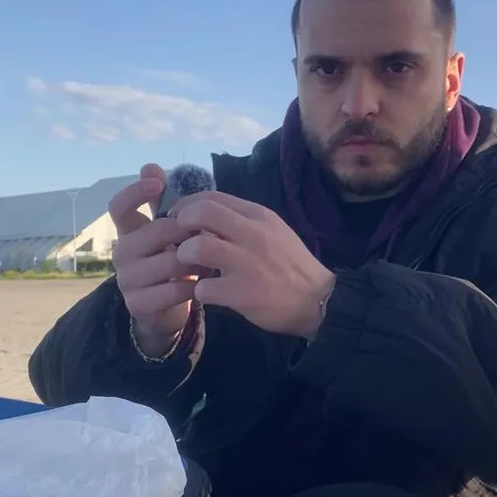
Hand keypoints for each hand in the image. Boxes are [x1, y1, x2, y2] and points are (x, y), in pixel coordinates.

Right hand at [109, 164, 205, 354]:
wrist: (165, 306)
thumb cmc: (171, 260)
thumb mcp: (170, 231)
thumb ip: (164, 202)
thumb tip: (150, 166)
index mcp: (128, 231)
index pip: (118, 206)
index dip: (135, 192)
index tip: (158, 184)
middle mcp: (121, 253)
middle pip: (156, 231)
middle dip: (188, 232)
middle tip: (210, 233)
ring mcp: (126, 280)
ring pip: (170, 262)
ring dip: (196, 260)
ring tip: (212, 260)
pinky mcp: (138, 304)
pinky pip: (174, 291)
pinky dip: (195, 286)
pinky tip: (205, 282)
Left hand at [171, 191, 335, 338]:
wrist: (318, 300)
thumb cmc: (290, 264)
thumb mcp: (273, 231)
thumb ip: (242, 221)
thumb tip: (206, 216)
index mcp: (259, 216)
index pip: (213, 197)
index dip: (187, 205)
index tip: (179, 218)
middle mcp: (253, 234)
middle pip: (202, 213)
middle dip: (181, 225)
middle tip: (179, 241)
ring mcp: (248, 263)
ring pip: (198, 248)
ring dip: (185, 258)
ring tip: (191, 268)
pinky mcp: (243, 293)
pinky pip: (204, 288)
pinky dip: (199, 291)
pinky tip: (207, 294)